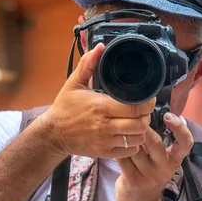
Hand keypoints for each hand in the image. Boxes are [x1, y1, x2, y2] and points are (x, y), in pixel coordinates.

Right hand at [38, 44, 154, 158]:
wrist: (53, 134)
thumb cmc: (65, 108)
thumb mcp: (74, 83)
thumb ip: (88, 64)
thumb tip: (100, 47)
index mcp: (100, 106)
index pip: (135, 108)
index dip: (147, 104)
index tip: (148, 99)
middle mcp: (105, 126)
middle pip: (140, 124)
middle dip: (146, 117)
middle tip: (143, 110)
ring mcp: (105, 141)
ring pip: (137, 139)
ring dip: (141, 130)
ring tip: (137, 122)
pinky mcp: (105, 152)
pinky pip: (129, 150)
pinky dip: (134, 143)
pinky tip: (129, 134)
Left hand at [115, 113, 192, 200]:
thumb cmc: (149, 174)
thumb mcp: (160, 160)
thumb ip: (158, 141)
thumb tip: (148, 113)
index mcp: (174, 160)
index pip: (186, 143)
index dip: (180, 128)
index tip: (169, 115)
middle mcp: (164, 168)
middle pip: (154, 142)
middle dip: (142, 128)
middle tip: (134, 118)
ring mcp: (149, 175)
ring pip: (135, 148)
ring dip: (127, 137)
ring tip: (121, 128)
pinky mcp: (133, 180)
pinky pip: (123, 158)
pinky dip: (117, 148)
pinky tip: (113, 142)